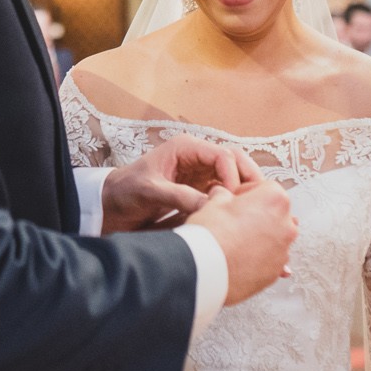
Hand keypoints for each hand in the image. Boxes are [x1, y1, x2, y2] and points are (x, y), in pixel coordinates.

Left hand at [100, 135, 262, 233]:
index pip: (222, 155)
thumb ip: (178, 196)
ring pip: (236, 177)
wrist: (112, 204)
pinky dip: (238, 203)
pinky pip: (227, 193)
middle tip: (257, 205)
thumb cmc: (126, 190)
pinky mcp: (203, 190)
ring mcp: (202, 174)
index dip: (233, 175)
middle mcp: (198, 157)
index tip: (233, 198)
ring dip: (247, 193)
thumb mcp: (150, 191)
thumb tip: (209, 206)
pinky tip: (244, 221)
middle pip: (236, 162)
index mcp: (186, 148)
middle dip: (250, 181)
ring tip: (254, 214)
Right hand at [185, 179, 296, 304]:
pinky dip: (258, 256)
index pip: (266, 188)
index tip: (236, 200)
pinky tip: (239, 256)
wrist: (207, 271)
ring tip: (234, 241)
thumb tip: (222, 195)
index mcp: (275, 200)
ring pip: (273, 237)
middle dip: (256, 215)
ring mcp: (283, 250)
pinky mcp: (276, 270)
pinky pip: (270, 258)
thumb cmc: (211, 235)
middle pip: (274, 213)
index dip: (247, 193)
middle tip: (234, 220)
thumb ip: (224, 195)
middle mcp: (286, 225)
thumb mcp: (214, 202)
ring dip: (259, 236)